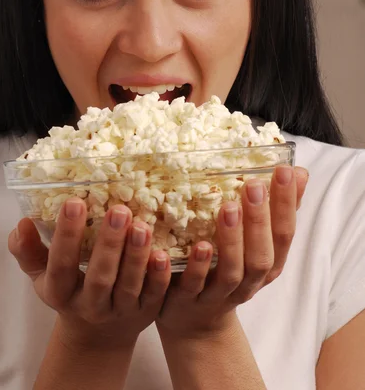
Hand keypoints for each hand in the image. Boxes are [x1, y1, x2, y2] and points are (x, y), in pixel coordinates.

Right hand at [8, 203, 171, 349]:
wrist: (98, 334)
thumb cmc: (69, 290)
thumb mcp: (43, 275)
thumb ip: (28, 250)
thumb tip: (21, 223)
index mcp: (61, 293)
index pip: (60, 266)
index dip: (66, 236)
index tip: (74, 202)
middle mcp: (90, 305)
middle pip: (100, 277)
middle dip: (109, 244)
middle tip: (118, 210)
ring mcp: (120, 310)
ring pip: (129, 285)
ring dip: (136, 256)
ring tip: (142, 225)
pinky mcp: (146, 312)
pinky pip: (154, 295)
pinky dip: (159, 276)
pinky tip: (163, 253)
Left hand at [156, 165, 307, 338]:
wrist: (194, 320)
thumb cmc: (228, 267)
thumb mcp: (255, 241)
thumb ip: (274, 209)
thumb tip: (300, 171)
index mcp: (268, 264)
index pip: (284, 233)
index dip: (287, 204)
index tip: (284, 171)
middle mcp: (249, 282)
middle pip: (262, 256)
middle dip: (260, 220)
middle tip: (254, 185)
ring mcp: (219, 294)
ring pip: (231, 272)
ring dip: (232, 240)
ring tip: (227, 208)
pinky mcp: (190, 300)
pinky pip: (192, 285)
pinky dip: (194, 265)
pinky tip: (192, 245)